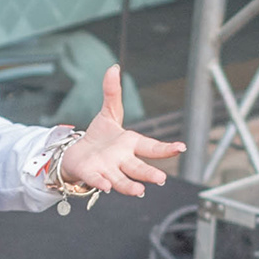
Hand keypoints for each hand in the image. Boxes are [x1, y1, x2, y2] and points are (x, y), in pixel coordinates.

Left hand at [50, 68, 184, 198]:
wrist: (77, 155)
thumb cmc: (99, 138)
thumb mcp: (108, 113)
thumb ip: (112, 92)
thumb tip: (114, 67)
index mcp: (130, 145)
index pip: (150, 147)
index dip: (166, 148)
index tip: (181, 148)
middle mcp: (122, 160)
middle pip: (138, 167)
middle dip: (149, 174)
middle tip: (161, 179)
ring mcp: (107, 169)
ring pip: (120, 179)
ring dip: (129, 185)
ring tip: (139, 191)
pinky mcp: (90, 174)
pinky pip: (96, 179)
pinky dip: (101, 182)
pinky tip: (105, 186)